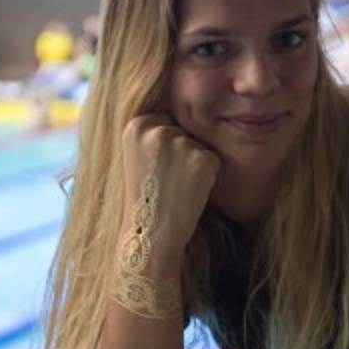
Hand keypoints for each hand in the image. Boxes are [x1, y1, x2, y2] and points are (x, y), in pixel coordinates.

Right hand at [121, 113, 219, 262]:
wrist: (150, 232)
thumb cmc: (145, 197)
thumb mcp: (136, 156)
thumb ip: (151, 133)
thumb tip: (178, 116)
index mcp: (136, 125)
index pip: (164, 123)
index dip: (164, 149)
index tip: (153, 171)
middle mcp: (157, 129)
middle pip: (182, 131)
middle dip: (180, 154)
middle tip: (165, 181)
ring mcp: (180, 142)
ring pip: (198, 145)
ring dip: (193, 164)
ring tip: (175, 187)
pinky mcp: (201, 158)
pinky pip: (212, 159)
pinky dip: (207, 175)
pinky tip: (189, 191)